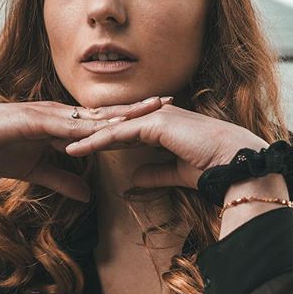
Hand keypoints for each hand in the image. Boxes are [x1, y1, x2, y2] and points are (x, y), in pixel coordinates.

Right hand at [0, 96, 167, 201]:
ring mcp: (50, 114)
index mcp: (63, 122)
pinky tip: (110, 128)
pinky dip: (90, 127)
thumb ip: (64, 181)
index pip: (103, 120)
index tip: (158, 115)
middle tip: (170, 101)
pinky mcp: (35, 120)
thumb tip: (89, 196)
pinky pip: (68, 126)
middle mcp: (61, 113)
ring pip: (94, 114)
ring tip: (150, 109)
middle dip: (138, 107)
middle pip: (107, 111)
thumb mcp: (37, 171)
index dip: (131, 117)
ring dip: (122, 112)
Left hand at [63, 99, 267, 190]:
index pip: (125, 128)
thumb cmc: (214, 169)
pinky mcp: (156, 124)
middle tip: (57, 138)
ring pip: (112, 125)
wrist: (235, 165)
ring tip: (57, 142)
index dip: (101, 136)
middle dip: (86, 130)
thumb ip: (155, 173)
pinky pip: (120, 133)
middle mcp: (158, 115)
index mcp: (164, 124)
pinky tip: (78, 148)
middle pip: (113, 122)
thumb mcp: (176, 173)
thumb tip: (134, 179)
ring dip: (85, 134)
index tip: (78, 145)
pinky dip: (97, 141)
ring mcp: (157, 116)